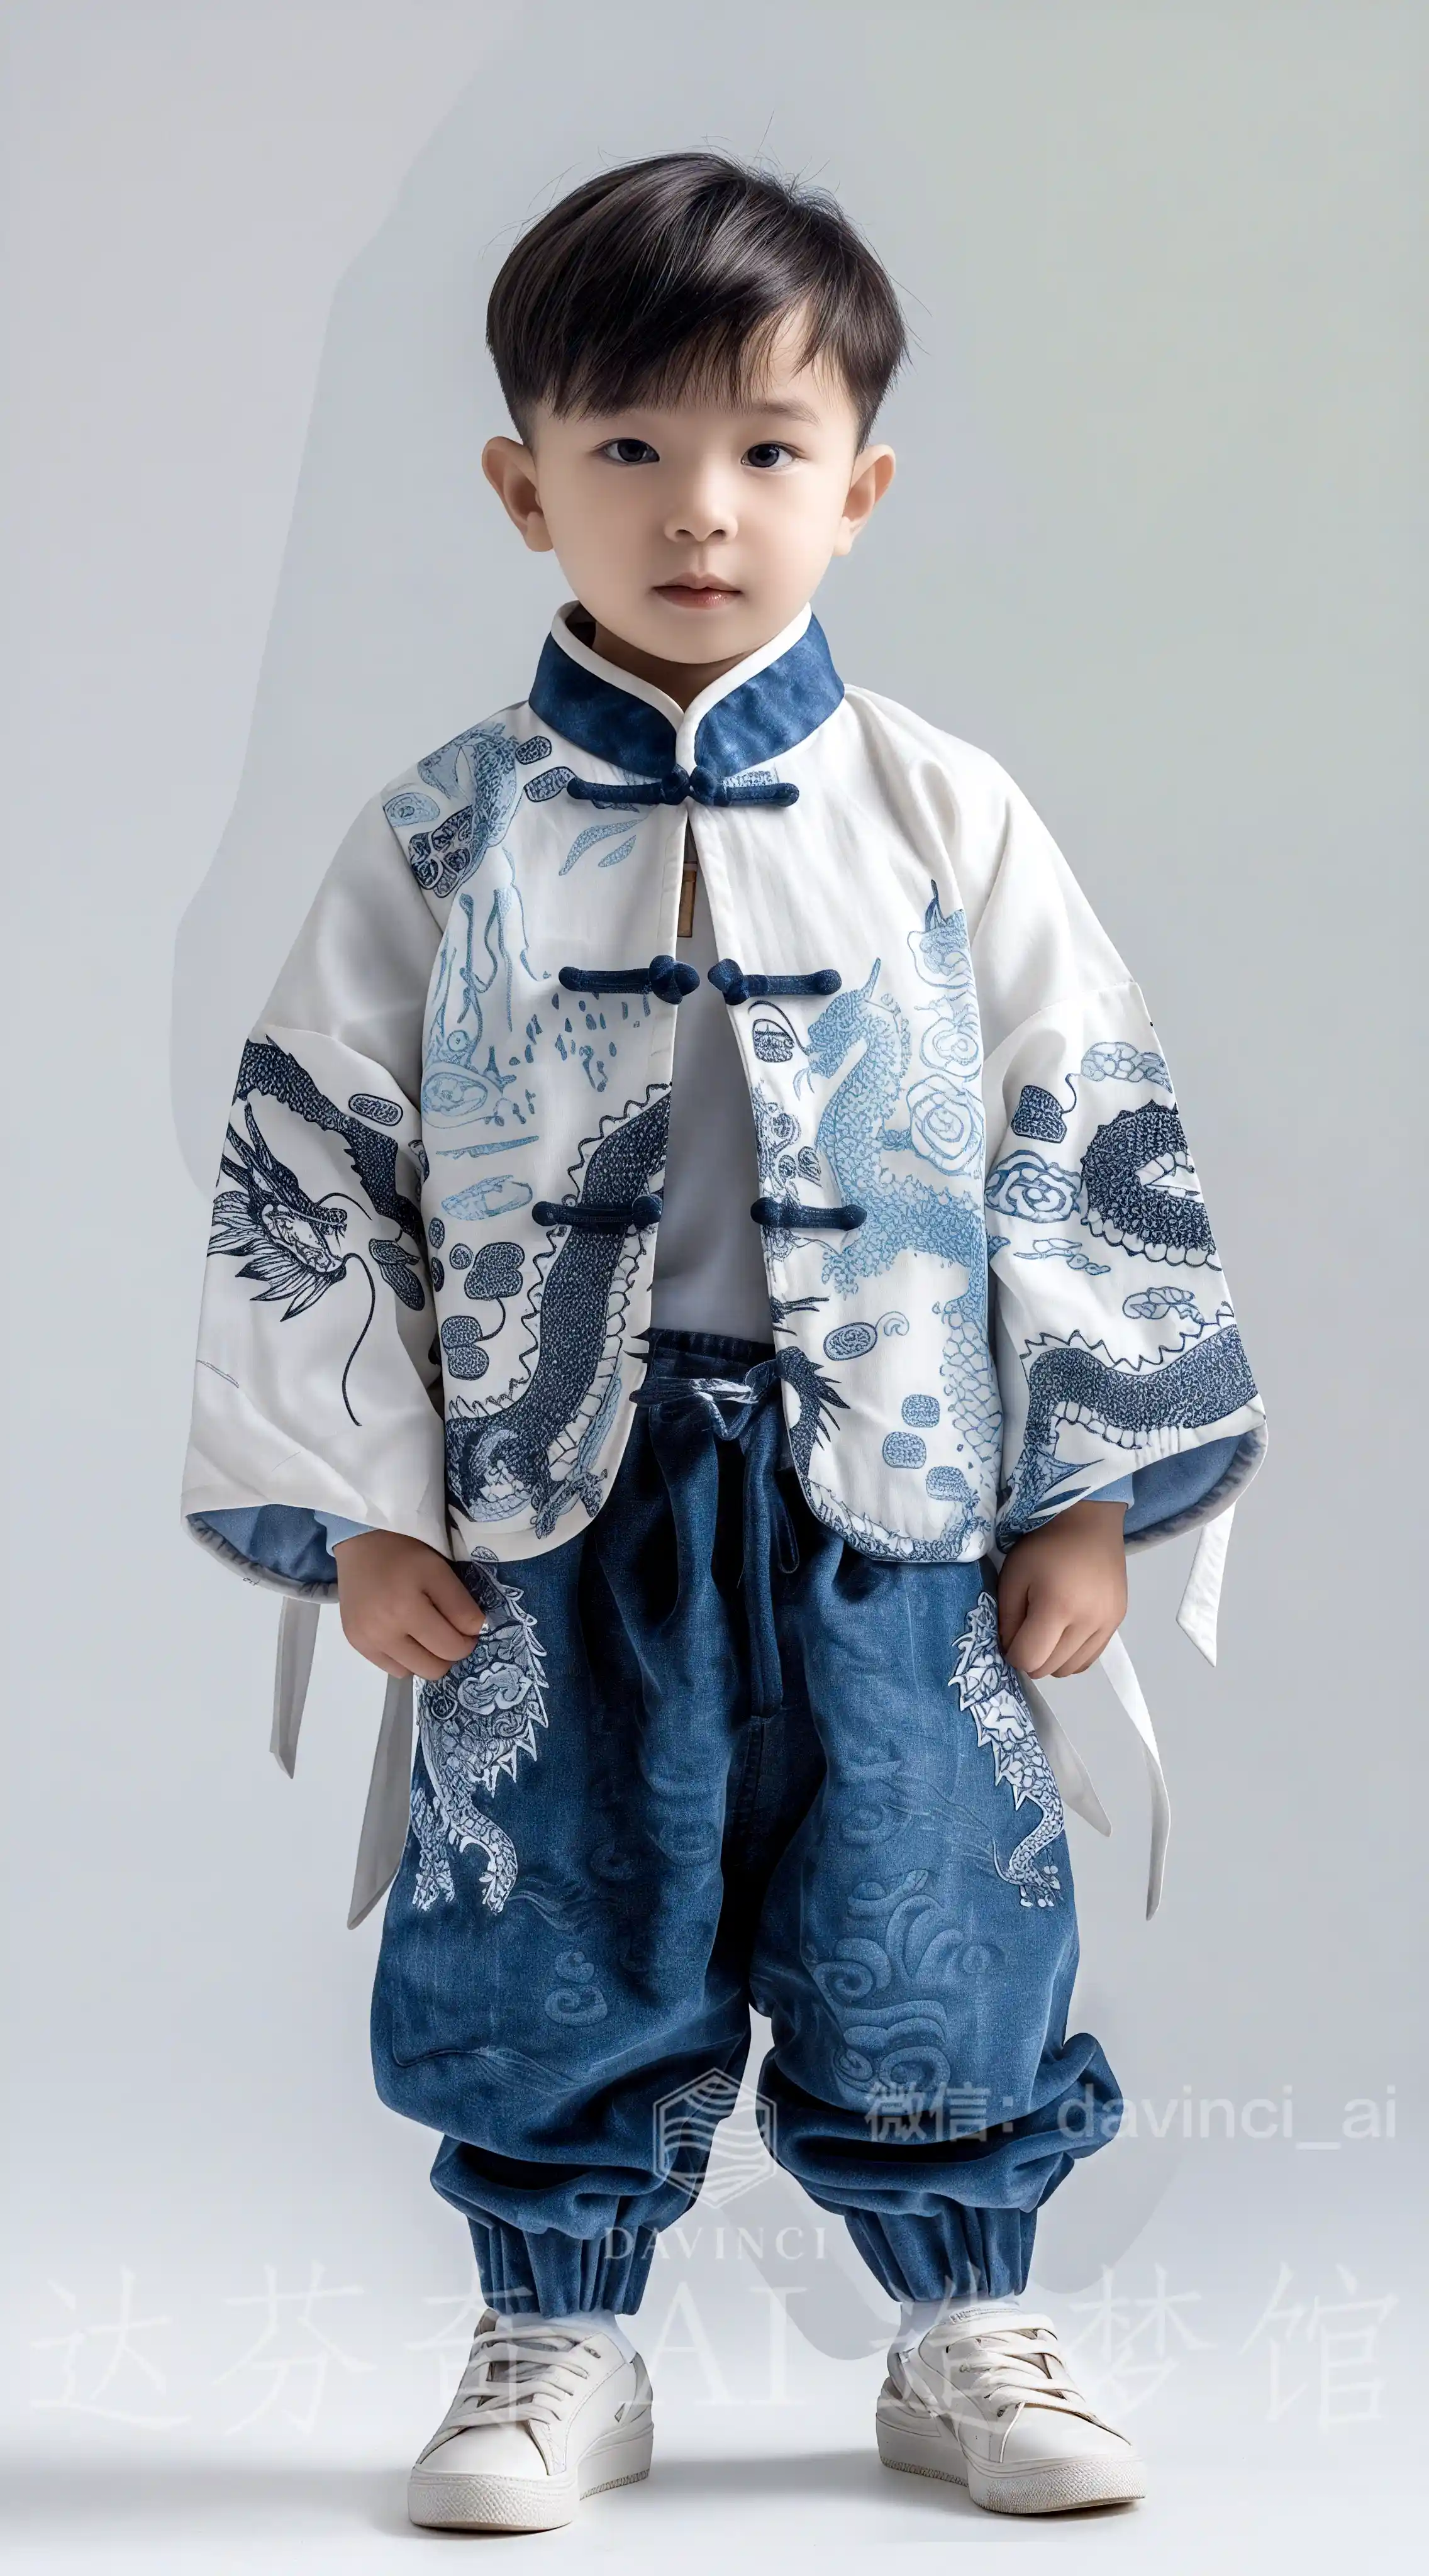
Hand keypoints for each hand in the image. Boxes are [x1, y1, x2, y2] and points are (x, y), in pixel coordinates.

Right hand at [333, 1530, 484, 1679]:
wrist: (361, 1543)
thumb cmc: (405, 1553)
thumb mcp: (439, 1571)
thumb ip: (460, 1606)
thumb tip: (476, 1634)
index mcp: (405, 1610)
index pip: (451, 1648)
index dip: (468, 1640)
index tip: (468, 1627)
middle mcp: (382, 1632)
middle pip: (433, 1669)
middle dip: (448, 1653)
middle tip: (448, 1630)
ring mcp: (366, 1641)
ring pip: (413, 1673)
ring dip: (426, 1658)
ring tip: (425, 1632)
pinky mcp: (356, 1643)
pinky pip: (391, 1669)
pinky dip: (405, 1659)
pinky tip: (405, 1635)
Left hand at [997, 1497, 1127, 1679]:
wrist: (1088, 1523)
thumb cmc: (1043, 1546)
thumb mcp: (1013, 1576)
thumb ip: (1007, 1619)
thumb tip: (1011, 1649)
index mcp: (1057, 1607)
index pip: (1029, 1658)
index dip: (1013, 1653)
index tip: (1010, 1636)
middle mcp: (1087, 1621)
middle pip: (1050, 1668)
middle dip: (1031, 1657)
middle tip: (1026, 1633)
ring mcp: (1107, 1624)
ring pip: (1071, 1669)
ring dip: (1052, 1659)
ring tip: (1047, 1633)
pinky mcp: (1117, 1621)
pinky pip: (1090, 1658)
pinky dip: (1072, 1655)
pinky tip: (1065, 1633)